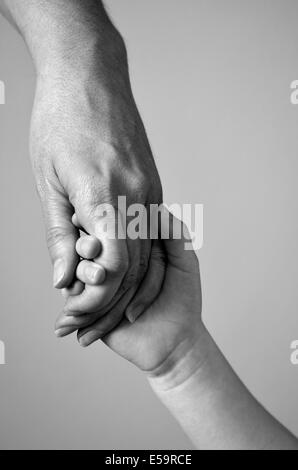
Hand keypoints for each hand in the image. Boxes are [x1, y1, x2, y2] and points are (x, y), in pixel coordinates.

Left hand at [30, 35, 161, 325]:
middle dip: (111, 302)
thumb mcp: (48, 182)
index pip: (111, 268)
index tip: (75, 314)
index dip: (95, 299)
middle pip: (133, 267)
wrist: (91, 76)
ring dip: (126, 286)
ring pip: (145, 254)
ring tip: (104, 307)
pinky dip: (135, 260)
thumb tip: (64, 278)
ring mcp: (150, 191)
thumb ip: (60, 235)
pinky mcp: (153, 186)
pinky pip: (149, 233)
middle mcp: (137, 197)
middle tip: (88, 323)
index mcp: (104, 196)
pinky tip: (121, 273)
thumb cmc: (61, 121)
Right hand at [56, 209, 202, 376]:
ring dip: (77, 274)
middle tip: (90, 249)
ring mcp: (98, 287)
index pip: (108, 228)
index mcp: (128, 247)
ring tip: (84, 280)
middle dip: (84, 247)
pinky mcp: (91, 310)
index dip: (100, 223)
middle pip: (88, 249)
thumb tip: (157, 208)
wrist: (175, 342)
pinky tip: (71, 306)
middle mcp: (110, 264)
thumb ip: (175, 235)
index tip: (95, 216)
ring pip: (79, 274)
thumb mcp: (184, 262)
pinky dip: (71, 307)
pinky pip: (76, 305)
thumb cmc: (183, 299)